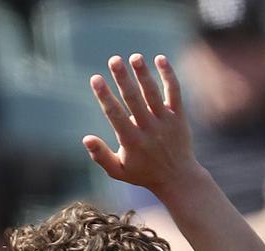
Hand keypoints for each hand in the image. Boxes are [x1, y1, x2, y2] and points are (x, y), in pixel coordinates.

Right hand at [83, 54, 201, 193]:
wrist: (177, 178)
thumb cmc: (143, 173)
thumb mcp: (117, 171)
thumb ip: (100, 155)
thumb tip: (85, 138)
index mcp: (131, 140)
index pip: (115, 114)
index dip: (104, 95)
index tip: (95, 79)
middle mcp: (148, 128)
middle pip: (134, 98)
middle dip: (122, 78)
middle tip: (114, 60)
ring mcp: (165, 121)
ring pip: (153, 93)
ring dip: (143, 73)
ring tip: (134, 57)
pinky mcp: (179, 116)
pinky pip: (174, 91)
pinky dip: (168, 75)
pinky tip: (160, 59)